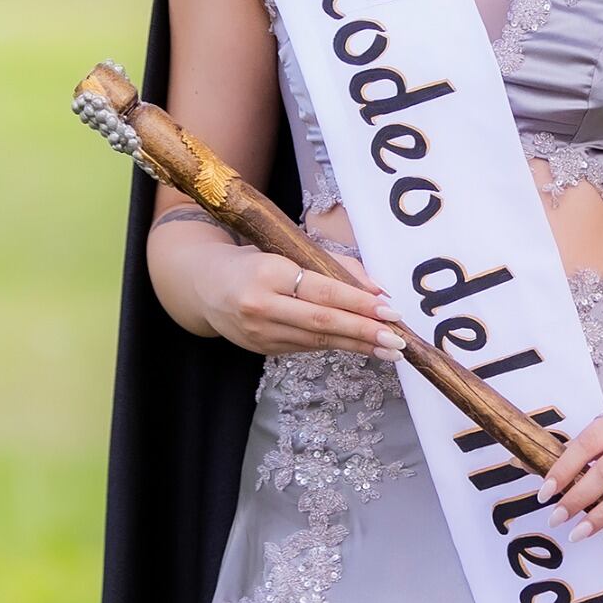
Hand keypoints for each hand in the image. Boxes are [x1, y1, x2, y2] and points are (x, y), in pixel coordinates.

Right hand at [194, 243, 406, 361]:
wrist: (204, 286)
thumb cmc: (255, 261)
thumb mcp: (288, 252)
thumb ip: (334, 267)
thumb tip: (377, 290)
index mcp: (269, 274)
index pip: (323, 291)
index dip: (359, 303)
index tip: (390, 311)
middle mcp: (262, 306)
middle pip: (323, 322)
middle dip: (365, 333)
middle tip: (397, 341)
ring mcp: (260, 333)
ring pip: (318, 340)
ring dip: (357, 346)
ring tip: (389, 350)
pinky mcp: (262, 349)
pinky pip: (307, 347)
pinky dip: (336, 346)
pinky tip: (361, 347)